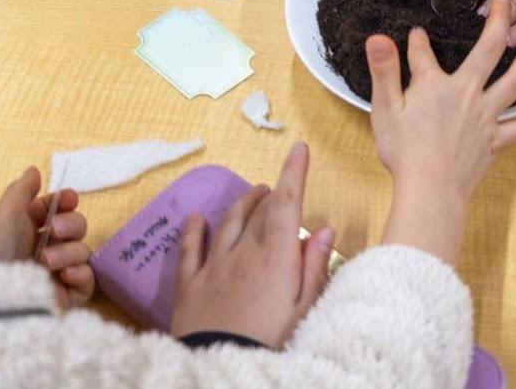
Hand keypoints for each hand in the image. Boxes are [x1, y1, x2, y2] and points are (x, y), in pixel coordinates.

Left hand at [0, 167, 92, 307]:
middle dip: (70, 225)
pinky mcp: (69, 297)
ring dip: (67, 252)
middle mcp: (47, 250)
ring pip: (84, 251)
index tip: (68, 199)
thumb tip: (34, 170)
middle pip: (78, 227)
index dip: (66, 202)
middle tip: (54, 231)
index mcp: (30, 231)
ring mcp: (59, 274)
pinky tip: (63, 276)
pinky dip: (80, 274)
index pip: (59, 210)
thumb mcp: (5, 213)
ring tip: (46, 262)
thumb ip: (22, 189)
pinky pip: (89, 279)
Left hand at [170, 143, 335, 348]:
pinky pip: (190, 248)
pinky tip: (195, 218)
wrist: (221, 372)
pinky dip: (194, 229)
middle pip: (260, 211)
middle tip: (279, 187)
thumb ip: (314, 268)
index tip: (299, 148)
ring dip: (242, 203)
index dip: (294, 172)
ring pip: (228, 222)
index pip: (288, 204)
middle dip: (272, 193)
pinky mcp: (189, 284)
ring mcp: (214, 266)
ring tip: (253, 194)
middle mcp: (244, 252)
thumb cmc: (271, 345)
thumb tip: (325, 230)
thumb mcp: (305, 312)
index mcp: (277, 258)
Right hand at [368, 0, 515, 262]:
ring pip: (515, 82)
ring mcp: (487, 117)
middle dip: (498, 22)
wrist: (430, 190)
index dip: (418, 42)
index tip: (418, 33)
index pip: (423, 54)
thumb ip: (383, 70)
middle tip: (506, 0)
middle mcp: (467, 94)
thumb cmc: (404, 151)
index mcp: (435, 85)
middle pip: (487, 51)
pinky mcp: (497, 141)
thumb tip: (378, 37)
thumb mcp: (385, 108)